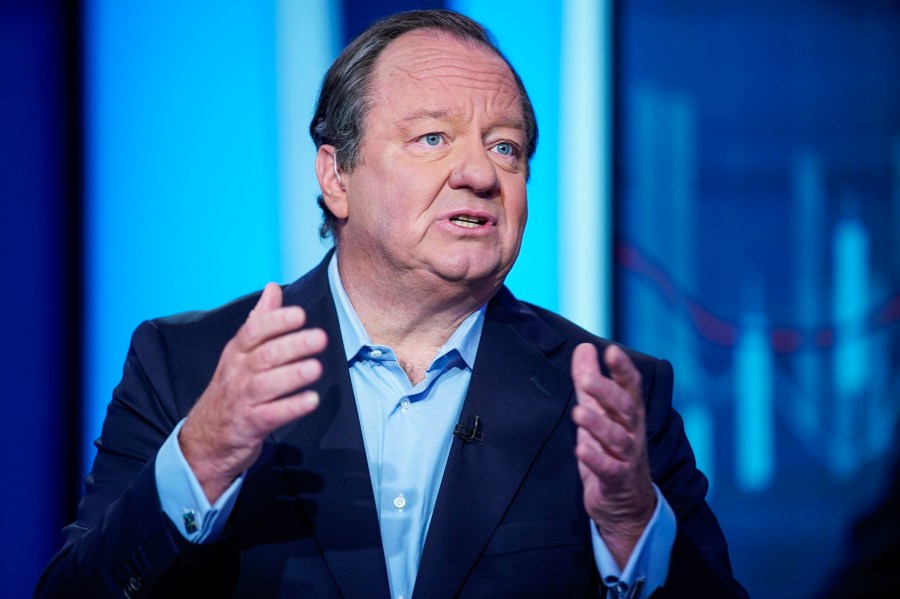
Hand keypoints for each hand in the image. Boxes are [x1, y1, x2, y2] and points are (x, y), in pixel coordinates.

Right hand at [180, 283, 326, 501]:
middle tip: (319, 338)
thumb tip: (273, 288)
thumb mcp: (239, 353)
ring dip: (293, 375)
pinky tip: (312, 400)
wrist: (205, 439)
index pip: (254, 331)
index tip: (299, 314)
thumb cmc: (231, 389)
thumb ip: (260, 320)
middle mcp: (238, 373)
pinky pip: (271, 415)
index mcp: (237, 352)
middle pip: (265, 356)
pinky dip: (291, 408)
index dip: (276, 322)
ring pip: (267, 384)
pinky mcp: (249, 425)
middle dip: (293, 345)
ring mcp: (242, 400)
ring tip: (316, 368)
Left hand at [571, 343, 655, 567]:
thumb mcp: (599, 412)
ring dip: (598, 425)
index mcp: (629, 414)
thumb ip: (590, 381)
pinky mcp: (618, 481)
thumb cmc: (611, 450)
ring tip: (578, 413)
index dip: (622, 369)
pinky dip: (596, 459)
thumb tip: (584, 348)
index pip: (630, 387)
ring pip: (618, 438)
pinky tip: (581, 449)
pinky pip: (609, 469)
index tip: (611, 351)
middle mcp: (633, 433)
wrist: (625, 505)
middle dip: (607, 392)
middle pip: (626, 409)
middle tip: (586, 379)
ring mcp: (628, 458)